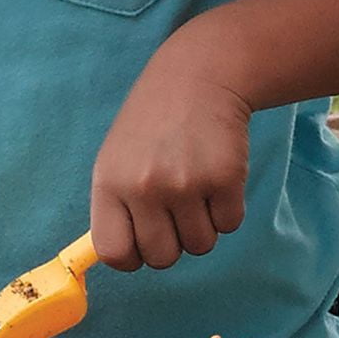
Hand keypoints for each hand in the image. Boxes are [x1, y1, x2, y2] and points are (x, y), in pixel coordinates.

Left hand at [91, 52, 251, 271]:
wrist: (196, 79)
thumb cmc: (151, 127)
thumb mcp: (114, 162)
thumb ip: (115, 209)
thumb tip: (122, 258)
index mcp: (109, 184)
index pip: (113, 252)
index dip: (131, 257)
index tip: (141, 244)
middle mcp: (143, 188)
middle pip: (161, 258)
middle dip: (172, 244)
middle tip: (174, 213)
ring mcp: (185, 184)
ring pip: (199, 245)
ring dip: (202, 226)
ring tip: (194, 190)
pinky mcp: (225, 179)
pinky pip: (229, 225)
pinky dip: (227, 210)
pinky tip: (216, 178)